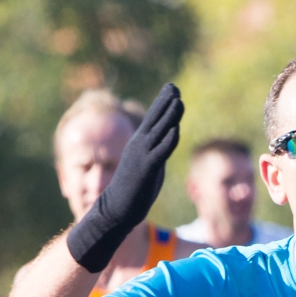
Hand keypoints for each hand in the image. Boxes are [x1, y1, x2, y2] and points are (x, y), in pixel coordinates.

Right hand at [66, 84, 183, 272]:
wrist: (116, 210)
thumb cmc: (134, 189)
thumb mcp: (150, 165)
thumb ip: (159, 150)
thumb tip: (170, 139)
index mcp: (141, 144)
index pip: (155, 120)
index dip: (164, 103)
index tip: (173, 88)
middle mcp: (140, 146)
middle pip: (156, 120)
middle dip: (165, 102)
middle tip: (174, 86)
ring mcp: (142, 157)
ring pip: (159, 133)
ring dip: (169, 116)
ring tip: (179, 100)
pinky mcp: (145, 170)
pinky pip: (159, 153)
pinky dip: (168, 141)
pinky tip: (175, 130)